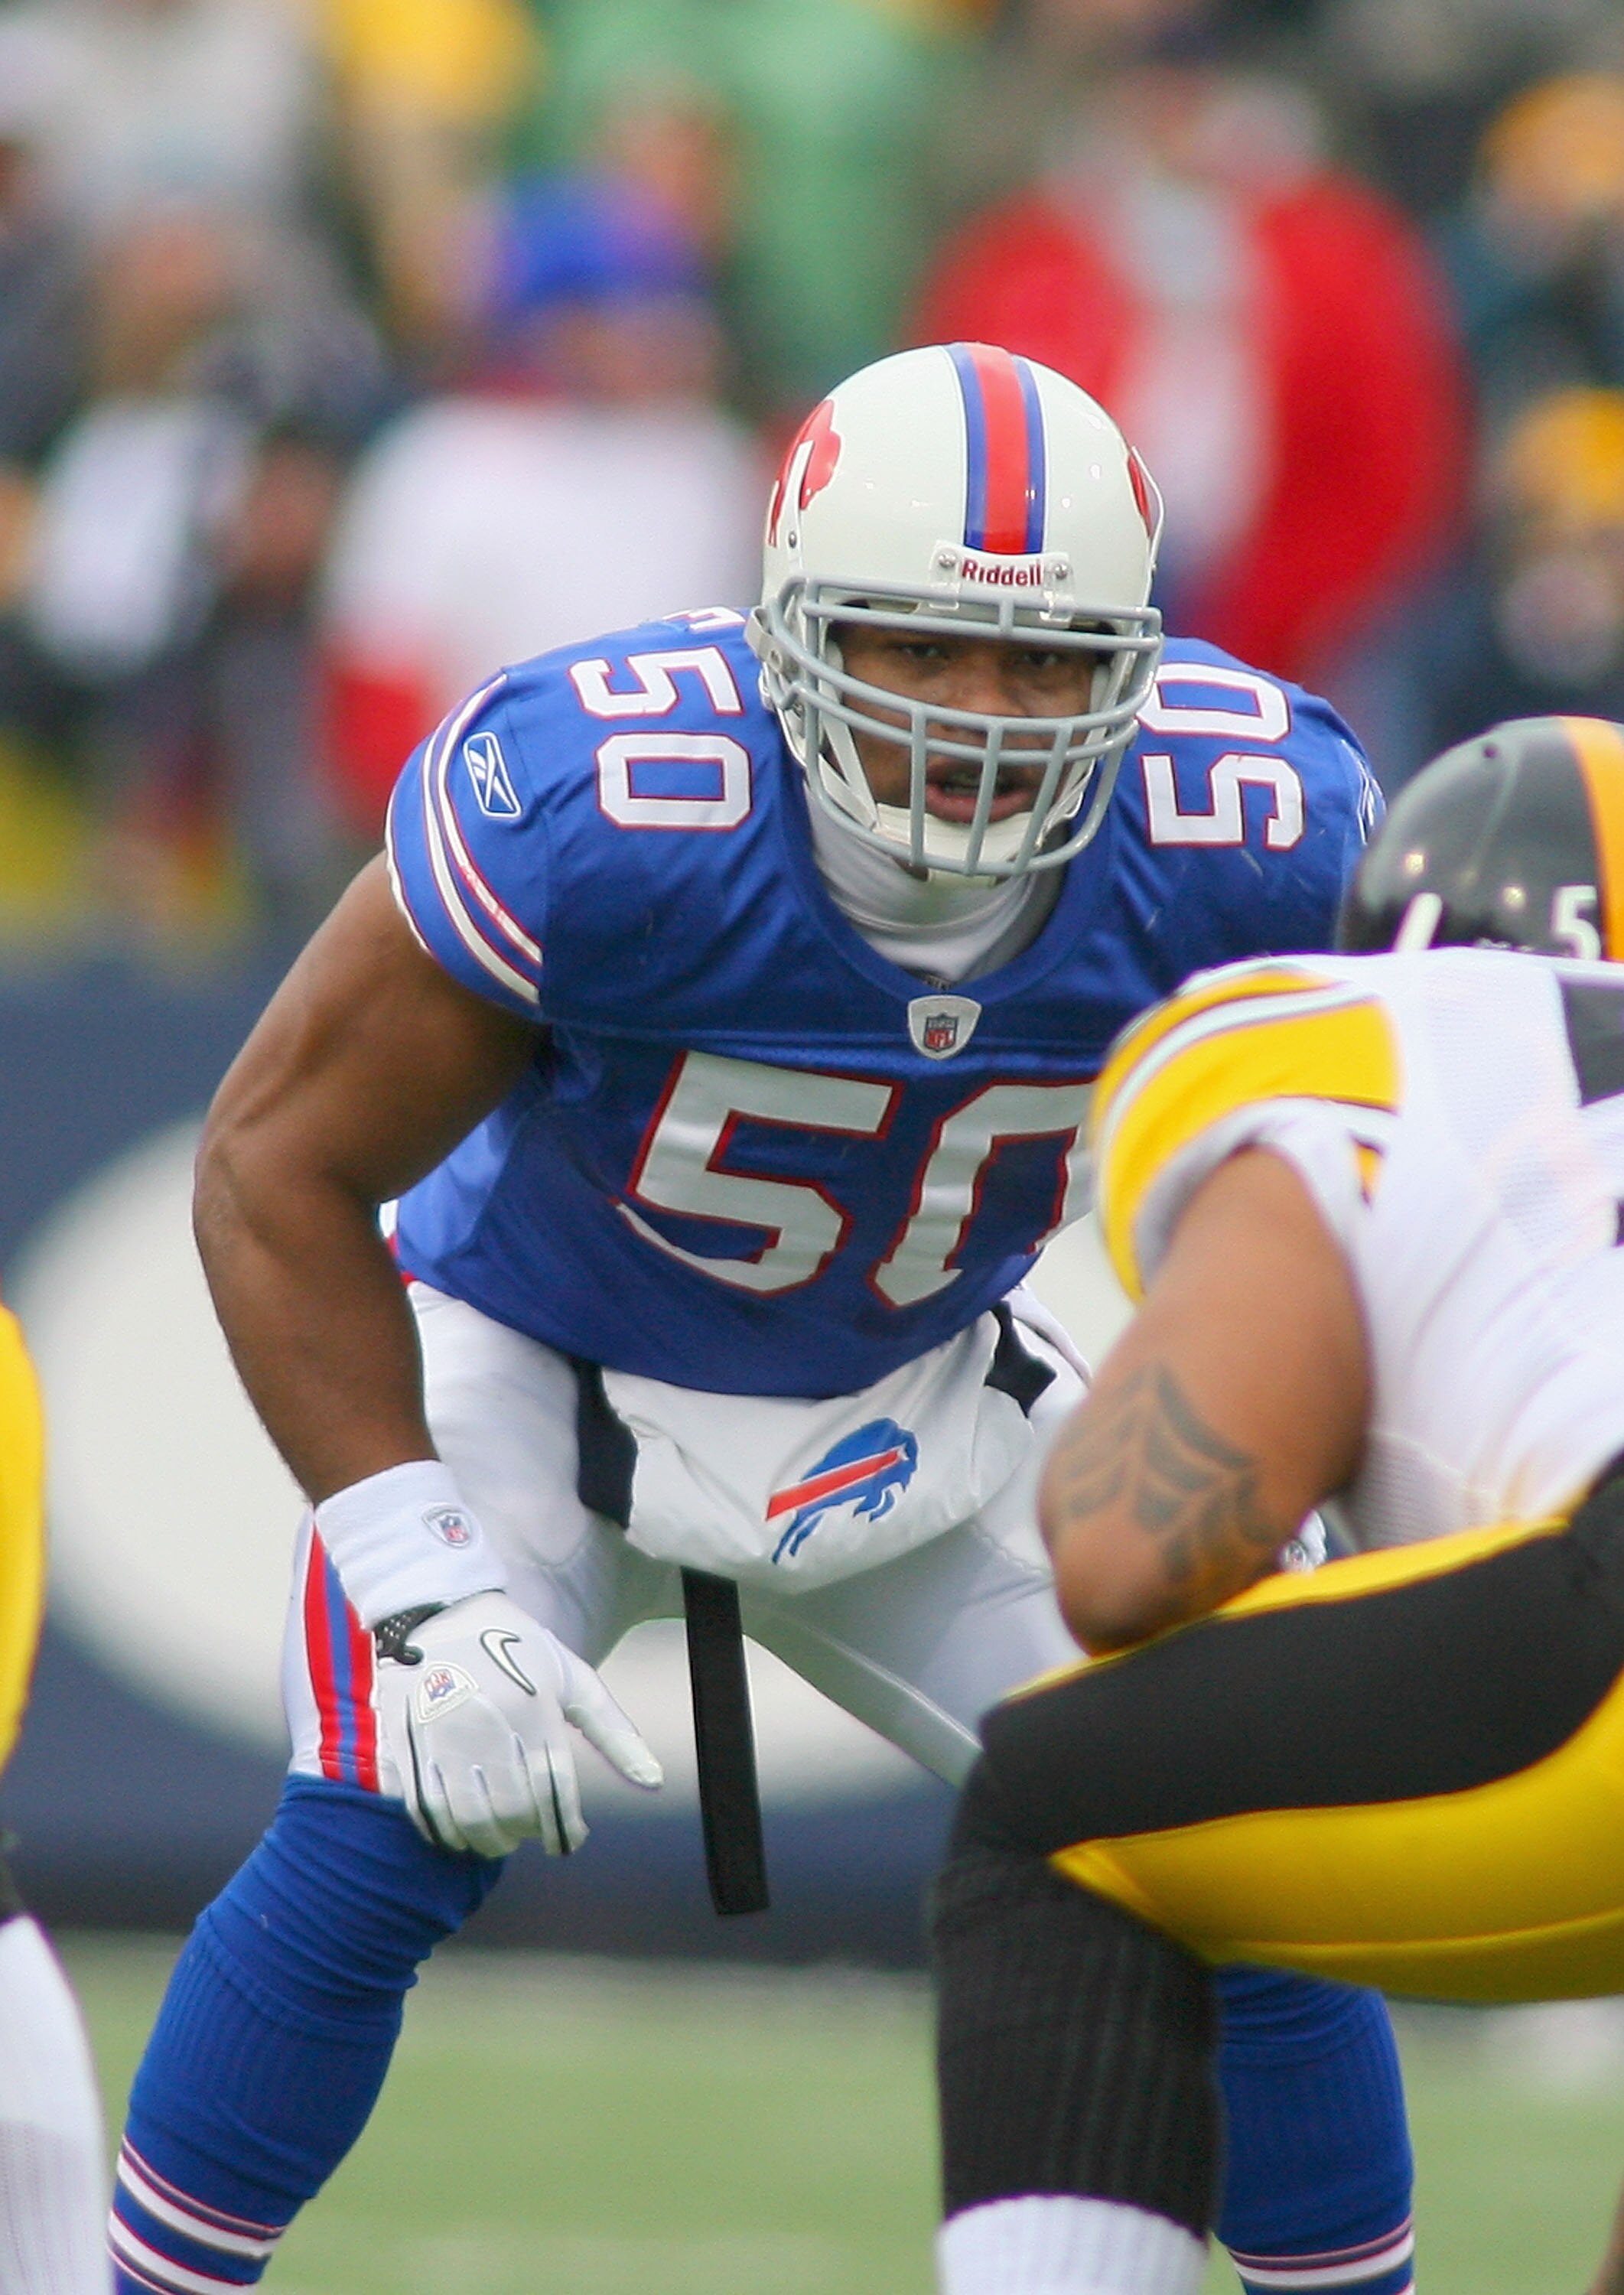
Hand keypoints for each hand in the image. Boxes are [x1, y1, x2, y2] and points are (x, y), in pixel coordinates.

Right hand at [374, 1592, 661, 1856]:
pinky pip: (424, 1807)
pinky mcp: (407, 1741)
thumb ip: (615, 1731)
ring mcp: (444, 1736)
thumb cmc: (517, 1647)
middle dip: (527, 1835)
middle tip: (530, 1835)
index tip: (572, 1840)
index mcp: (536, 1710)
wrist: (440, 1609)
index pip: (556, 1793)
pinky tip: (458, 1833)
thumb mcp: (573, 1678)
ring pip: (469, 1817)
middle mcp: (491, 1726)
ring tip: (499, 1840)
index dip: (566, 1829)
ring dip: (488, 1842)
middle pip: (513, 1811)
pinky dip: (444, 1832)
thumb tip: (653, 1782)